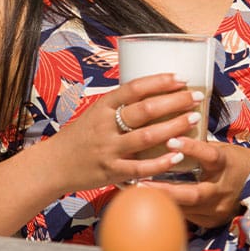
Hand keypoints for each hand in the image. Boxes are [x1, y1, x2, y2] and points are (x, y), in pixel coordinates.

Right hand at [41, 72, 204, 193]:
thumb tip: (152, 92)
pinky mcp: (111, 171)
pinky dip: (161, 162)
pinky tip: (178, 155)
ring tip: (194, 119)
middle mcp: (105, 125)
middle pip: (145, 110)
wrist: (53, 165)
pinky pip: (140, 168)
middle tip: (196, 97)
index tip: (180, 78)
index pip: (133, 88)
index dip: (159, 82)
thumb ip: (119, 106)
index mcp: (102, 106)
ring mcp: (108, 149)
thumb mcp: (94, 113)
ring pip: (146, 137)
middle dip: (174, 102)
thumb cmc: (78, 137)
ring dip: (173, 127)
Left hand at [142, 138, 249, 228]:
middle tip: (141, 184)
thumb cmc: (237, 162)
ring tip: (138, 196)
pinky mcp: (212, 221)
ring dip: (162, 202)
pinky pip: (187, 217)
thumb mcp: (222, 150)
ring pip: (186, 209)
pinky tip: (150, 205)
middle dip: (165, 190)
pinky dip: (170, 209)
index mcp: (226, 165)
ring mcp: (217, 209)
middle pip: (192, 194)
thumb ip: (199, 148)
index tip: (172, 140)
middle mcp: (222, 190)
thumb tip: (169, 132)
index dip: (192, 148)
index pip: (210, 155)